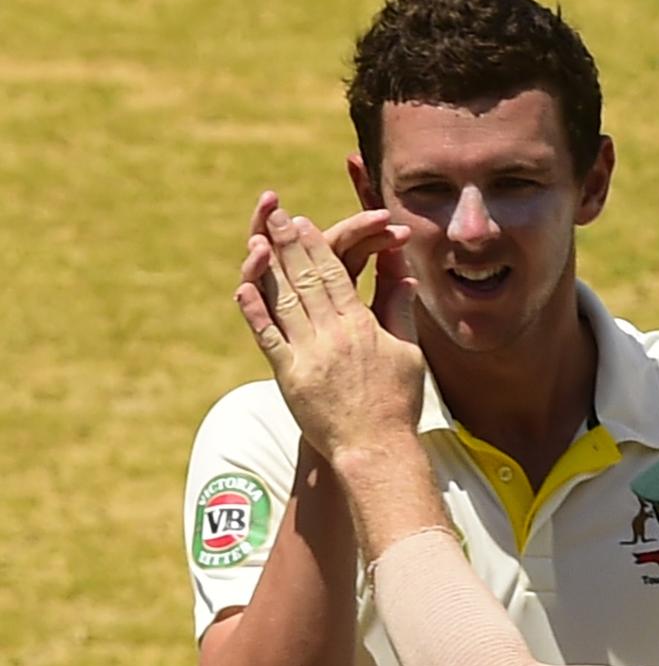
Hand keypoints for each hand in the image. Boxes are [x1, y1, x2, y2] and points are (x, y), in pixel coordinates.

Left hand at [234, 206, 425, 461]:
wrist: (374, 448)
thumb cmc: (397, 402)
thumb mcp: (408, 352)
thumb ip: (400, 310)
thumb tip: (404, 275)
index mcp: (362, 326)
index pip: (335, 275)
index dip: (317, 246)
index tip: (303, 223)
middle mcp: (332, 335)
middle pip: (306, 280)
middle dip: (289, 245)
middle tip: (275, 217)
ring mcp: (308, 355)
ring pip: (285, 301)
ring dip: (270, 268)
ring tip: (257, 241)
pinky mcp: (290, 377)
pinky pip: (268, 338)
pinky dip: (255, 311)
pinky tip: (244, 287)